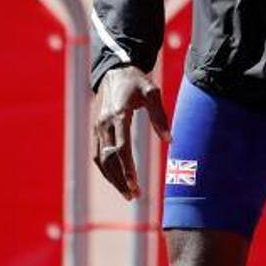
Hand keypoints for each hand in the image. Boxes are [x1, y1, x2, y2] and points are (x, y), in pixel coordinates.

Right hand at [92, 65, 170, 199]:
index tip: (134, 183)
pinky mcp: (96, 130)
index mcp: (118, 115)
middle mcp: (104, 124)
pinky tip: (117, 180)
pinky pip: (97, 154)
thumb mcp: (152, 92)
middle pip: (109, 158)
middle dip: (120, 179)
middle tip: (135, 195)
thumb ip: (160, 116)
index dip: (127, 167)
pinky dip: (105, 170)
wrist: (114, 70)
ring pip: (100, 160)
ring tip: (128, 194)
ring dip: (112, 179)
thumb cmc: (136, 81)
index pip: (121, 147)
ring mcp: (97, 127)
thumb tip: (169, 140)